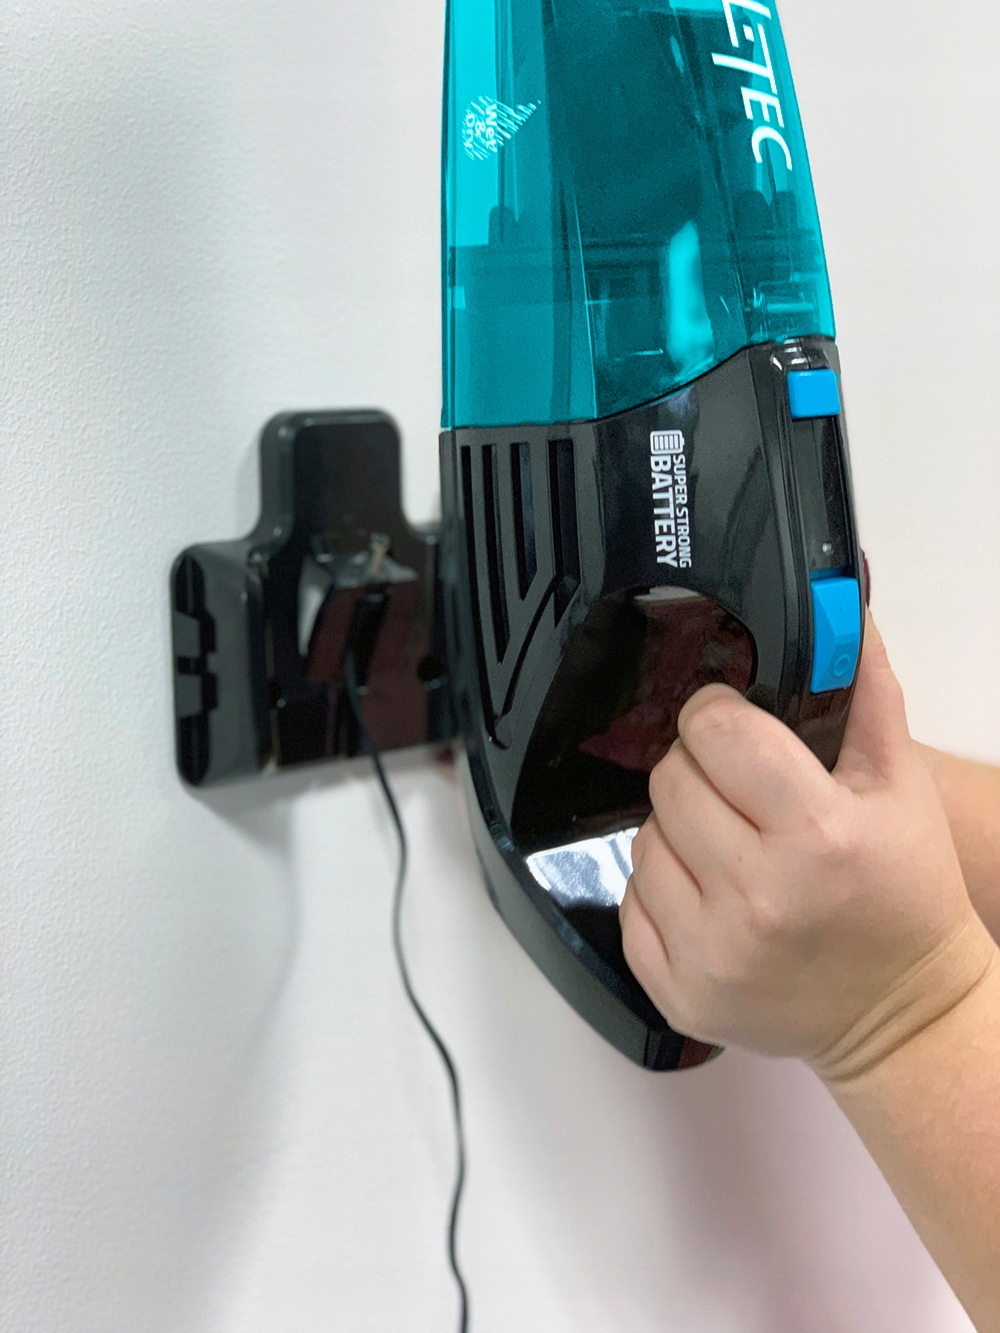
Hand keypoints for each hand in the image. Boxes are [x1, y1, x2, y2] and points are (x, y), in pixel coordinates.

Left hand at [620, 616, 996, 1080]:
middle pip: (670, 780)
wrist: (904, 1015)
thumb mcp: (901, 786)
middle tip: (735, 789)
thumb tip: (840, 608)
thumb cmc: (905, 894)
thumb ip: (866, 691)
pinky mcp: (680, 991)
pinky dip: (662, 888)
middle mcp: (757, 896)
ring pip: (642, 838)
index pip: (714, 731)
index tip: (731, 723)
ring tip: (727, 843)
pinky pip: (630, 902)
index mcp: (817, 834)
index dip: (716, 714)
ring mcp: (711, 951)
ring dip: (677, 830)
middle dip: (697, 770)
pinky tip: (710, 892)